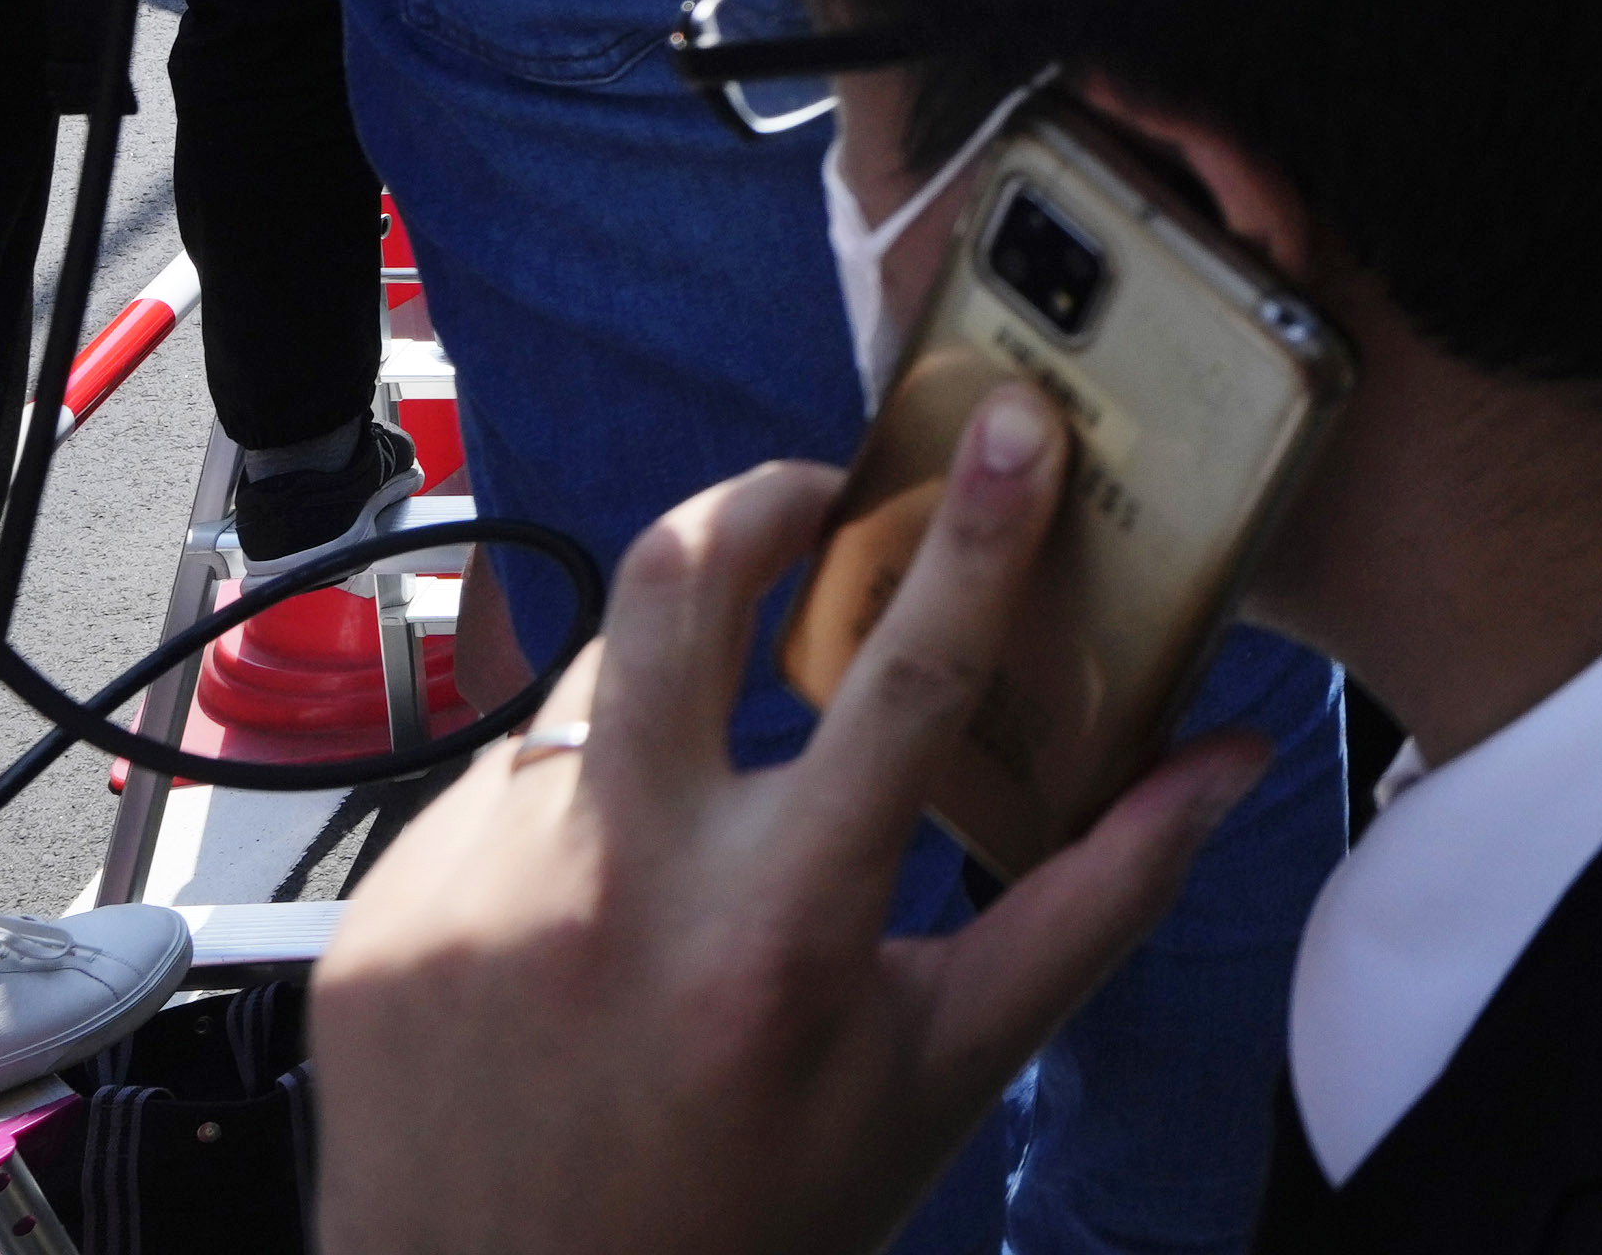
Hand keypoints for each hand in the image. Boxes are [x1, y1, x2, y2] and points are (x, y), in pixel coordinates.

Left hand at [306, 398, 1271, 1254]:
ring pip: (589, 687)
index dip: (976, 532)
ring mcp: (471, 889)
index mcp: (778, 932)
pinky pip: (495, 791)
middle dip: (766, 500)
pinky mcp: (381, 911)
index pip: (907, 676)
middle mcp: (612, 889)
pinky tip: (587, 918)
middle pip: (682, 582)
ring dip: (666, 700)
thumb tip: (1221, 762)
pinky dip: (565, 817)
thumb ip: (1094, 901)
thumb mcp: (945, 1072)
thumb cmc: (751, 1217)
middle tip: (822, 505)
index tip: (1010, 425)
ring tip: (703, 806)